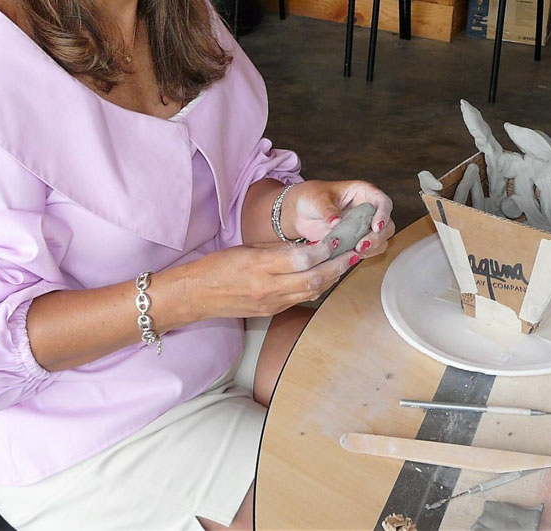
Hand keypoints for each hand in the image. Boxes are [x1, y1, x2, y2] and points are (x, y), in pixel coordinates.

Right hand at [183, 240, 351, 319]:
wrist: (197, 295)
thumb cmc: (217, 267)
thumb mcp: (246, 249)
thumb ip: (277, 251)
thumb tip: (307, 248)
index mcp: (259, 266)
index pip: (301, 258)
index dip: (323, 249)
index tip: (336, 239)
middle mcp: (268, 288)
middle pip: (314, 279)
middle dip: (337, 266)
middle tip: (352, 252)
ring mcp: (271, 303)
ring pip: (312, 291)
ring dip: (332, 278)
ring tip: (345, 263)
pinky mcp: (272, 312)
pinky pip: (301, 299)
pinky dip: (317, 287)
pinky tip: (325, 276)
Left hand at [285, 180, 394, 263]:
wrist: (298, 212)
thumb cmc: (310, 197)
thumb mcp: (317, 199)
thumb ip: (328, 210)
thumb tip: (337, 221)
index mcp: (362, 192)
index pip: (383, 202)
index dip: (383, 214)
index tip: (375, 226)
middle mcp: (367, 209)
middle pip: (387, 223)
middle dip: (379, 236)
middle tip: (362, 244)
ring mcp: (363, 226)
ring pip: (382, 238)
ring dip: (374, 247)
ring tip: (357, 250)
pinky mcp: (356, 239)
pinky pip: (370, 249)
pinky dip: (366, 254)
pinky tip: (353, 255)